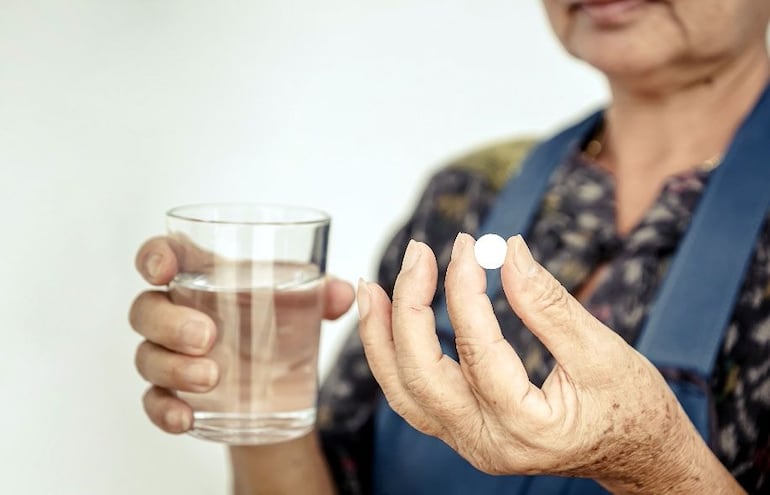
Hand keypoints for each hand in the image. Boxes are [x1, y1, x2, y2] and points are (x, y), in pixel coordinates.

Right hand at [129, 236, 354, 433]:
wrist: (278, 380)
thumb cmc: (279, 322)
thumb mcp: (304, 303)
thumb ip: (324, 293)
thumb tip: (344, 294)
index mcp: (204, 277)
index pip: (164, 255)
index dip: (154, 256)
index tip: (162, 270)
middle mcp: (178, 312)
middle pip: (146, 309)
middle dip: (169, 322)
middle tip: (208, 336)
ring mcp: (170, 354)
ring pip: (146, 356)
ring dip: (173, 367)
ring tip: (212, 377)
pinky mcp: (173, 393)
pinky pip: (153, 401)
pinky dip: (165, 410)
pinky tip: (187, 417)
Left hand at [356, 233, 696, 485]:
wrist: (638, 456)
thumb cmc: (632, 408)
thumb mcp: (603, 352)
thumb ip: (549, 304)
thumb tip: (507, 251)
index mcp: (528, 428)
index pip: (476, 350)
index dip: (464, 291)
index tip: (467, 247)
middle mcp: (488, 444)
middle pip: (422, 375)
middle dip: (410, 307)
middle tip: (418, 253)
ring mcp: (470, 443)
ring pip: (405, 392)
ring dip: (383, 336)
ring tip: (372, 287)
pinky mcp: (464, 432)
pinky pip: (414, 397)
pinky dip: (395, 357)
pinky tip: (389, 320)